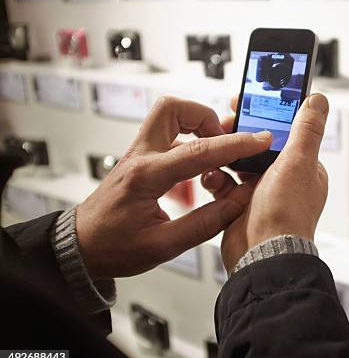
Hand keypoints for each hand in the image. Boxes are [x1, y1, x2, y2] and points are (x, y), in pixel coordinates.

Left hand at [76, 96, 272, 279]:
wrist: (80, 248)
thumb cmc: (113, 247)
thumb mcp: (162, 246)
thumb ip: (204, 224)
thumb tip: (237, 203)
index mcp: (146, 176)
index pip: (199, 150)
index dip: (235, 144)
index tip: (259, 140)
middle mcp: (141, 157)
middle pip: (174, 109)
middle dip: (207, 117)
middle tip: (225, 141)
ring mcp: (138, 155)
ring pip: (169, 116)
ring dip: (198, 126)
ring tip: (216, 155)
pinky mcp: (140, 160)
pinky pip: (169, 137)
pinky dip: (191, 144)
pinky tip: (200, 170)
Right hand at [203, 94, 328, 270]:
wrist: (262, 255)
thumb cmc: (286, 215)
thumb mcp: (299, 163)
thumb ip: (307, 130)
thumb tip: (319, 100)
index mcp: (302, 166)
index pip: (284, 129)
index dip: (266, 113)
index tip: (248, 100)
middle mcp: (282, 178)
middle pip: (257, 143)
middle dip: (239, 133)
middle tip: (224, 123)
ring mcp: (260, 192)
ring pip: (237, 161)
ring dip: (224, 155)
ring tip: (215, 150)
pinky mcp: (239, 204)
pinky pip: (224, 183)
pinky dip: (216, 179)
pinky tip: (213, 178)